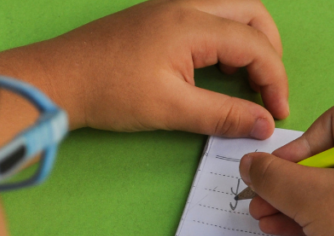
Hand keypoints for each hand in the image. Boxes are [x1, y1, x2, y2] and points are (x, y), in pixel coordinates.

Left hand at [0, 0, 288, 138]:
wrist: (57, 79)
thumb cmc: (106, 92)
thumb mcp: (170, 109)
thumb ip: (223, 115)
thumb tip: (262, 125)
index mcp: (191, 24)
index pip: (255, 44)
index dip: (274, 80)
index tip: (276, 113)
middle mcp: (185, 5)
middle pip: (252, 13)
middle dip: (270, 51)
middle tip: (268, 90)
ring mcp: (170, 6)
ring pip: (231, 9)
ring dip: (250, 40)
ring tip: (248, 80)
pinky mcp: (158, 16)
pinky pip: (209, 14)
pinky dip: (226, 37)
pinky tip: (219, 69)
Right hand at [238, 104, 333, 235]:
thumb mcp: (308, 198)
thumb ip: (272, 175)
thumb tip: (250, 164)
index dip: (300, 143)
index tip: (277, 171)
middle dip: (290, 180)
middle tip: (260, 200)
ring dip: (297, 202)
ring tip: (264, 220)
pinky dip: (320, 217)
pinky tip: (284, 231)